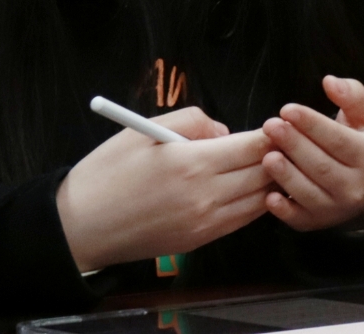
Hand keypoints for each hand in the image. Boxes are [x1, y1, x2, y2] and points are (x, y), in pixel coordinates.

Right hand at [55, 107, 274, 270]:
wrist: (81, 226)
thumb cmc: (107, 172)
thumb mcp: (144, 130)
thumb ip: (193, 121)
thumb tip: (226, 133)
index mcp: (192, 164)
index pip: (254, 147)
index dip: (272, 134)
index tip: (279, 124)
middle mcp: (206, 197)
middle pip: (263, 173)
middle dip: (277, 155)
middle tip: (282, 142)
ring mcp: (205, 223)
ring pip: (259, 199)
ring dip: (268, 181)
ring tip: (269, 164)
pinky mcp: (200, 241)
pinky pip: (241, 220)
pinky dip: (253, 203)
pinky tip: (249, 188)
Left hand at [258, 75, 363, 231]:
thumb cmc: (361, 145)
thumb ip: (353, 95)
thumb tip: (330, 81)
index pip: (337, 139)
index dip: (311, 124)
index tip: (287, 109)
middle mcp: (355, 186)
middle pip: (321, 165)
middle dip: (293, 144)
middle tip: (270, 126)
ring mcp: (336, 208)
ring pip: (309, 191)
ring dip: (286, 174)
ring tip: (267, 155)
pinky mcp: (317, 223)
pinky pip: (298, 219)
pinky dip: (283, 209)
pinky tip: (269, 195)